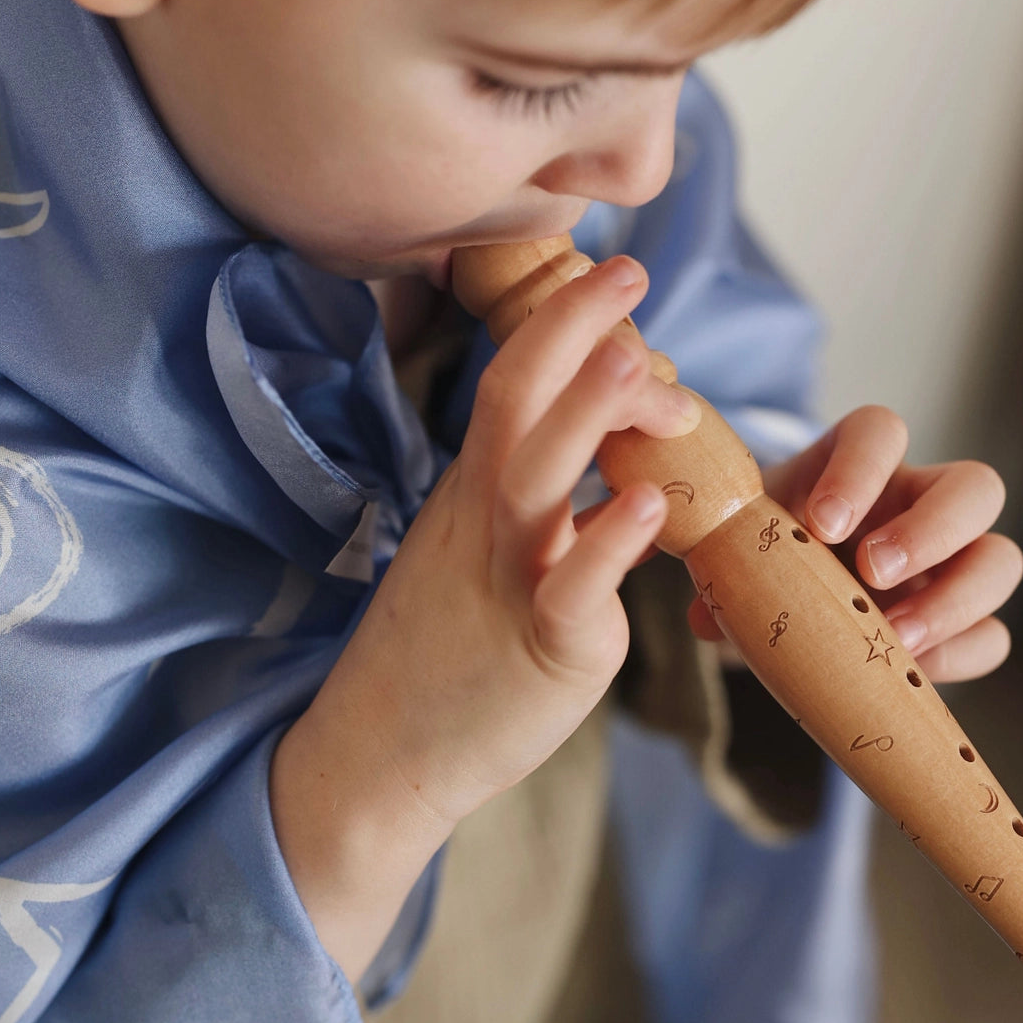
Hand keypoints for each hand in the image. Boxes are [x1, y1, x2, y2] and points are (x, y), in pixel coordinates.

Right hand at [300, 254, 697, 827]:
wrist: (380, 751)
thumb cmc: (440, 649)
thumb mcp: (476, 550)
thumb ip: (535, 499)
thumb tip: (613, 465)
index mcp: (477, 490)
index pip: (513, 383)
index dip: (560, 324)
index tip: (613, 274)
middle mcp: (490, 520)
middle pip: (518, 405)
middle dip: (572, 331)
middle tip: (629, 271)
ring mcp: (511, 579)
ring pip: (539, 480)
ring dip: (584, 414)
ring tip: (630, 357)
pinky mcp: (542, 647)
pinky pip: (573, 591)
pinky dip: (606, 549)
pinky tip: (643, 510)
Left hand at [683, 405, 1022, 684]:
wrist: (777, 589)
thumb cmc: (760, 546)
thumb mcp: (738, 542)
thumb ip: (724, 567)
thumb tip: (709, 617)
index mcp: (857, 463)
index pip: (880, 431)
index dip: (860, 468)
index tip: (820, 522)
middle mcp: (917, 500)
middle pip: (974, 486)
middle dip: (931, 530)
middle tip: (872, 571)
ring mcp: (949, 561)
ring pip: (1001, 560)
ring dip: (955, 600)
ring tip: (895, 638)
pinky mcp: (960, 621)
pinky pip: (991, 635)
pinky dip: (957, 655)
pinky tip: (907, 671)